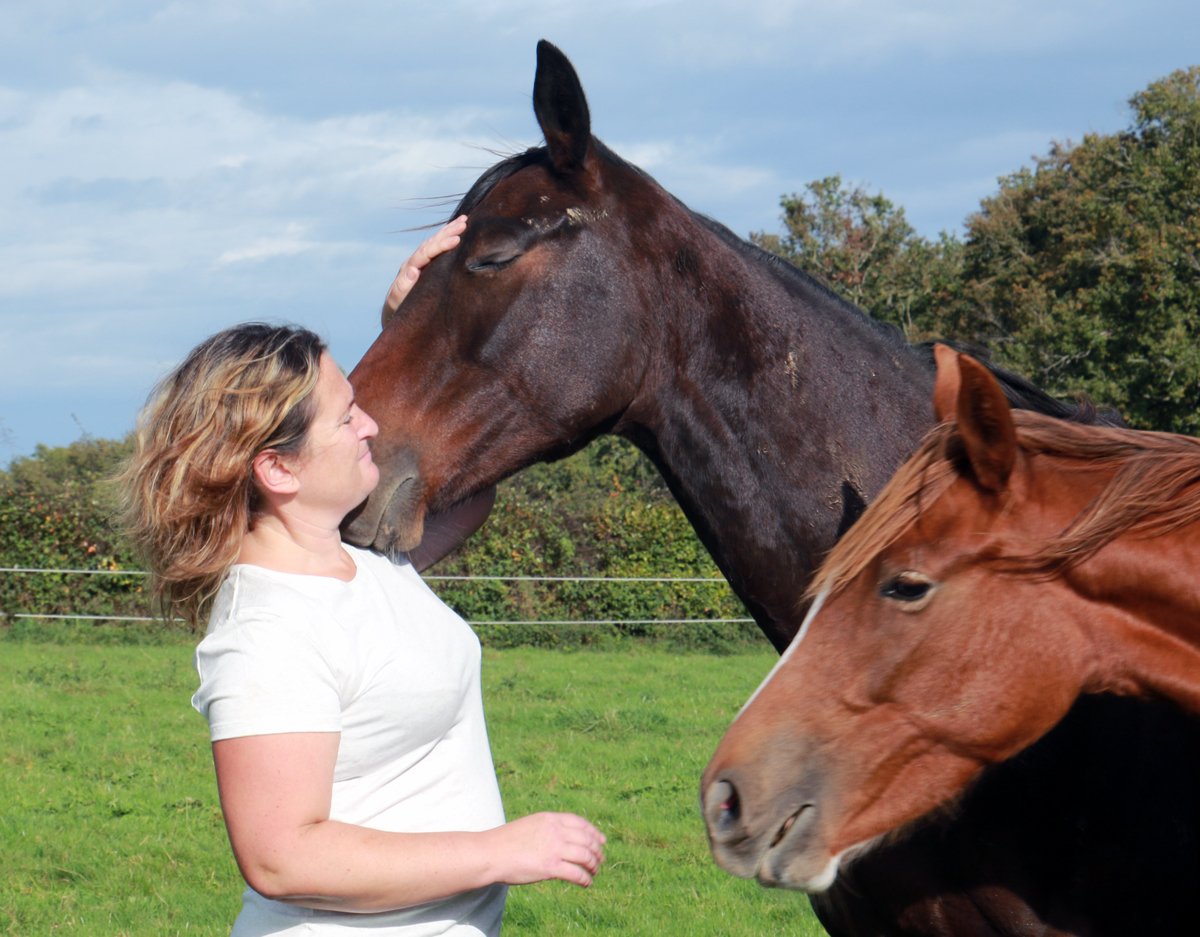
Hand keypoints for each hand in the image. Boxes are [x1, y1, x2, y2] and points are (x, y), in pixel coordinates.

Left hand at [383, 215, 467, 317]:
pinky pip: (438, 248)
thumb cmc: (398, 308)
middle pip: (432, 242)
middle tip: (464, 223)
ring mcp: (421, 262)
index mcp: (410, 267)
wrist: (395, 311)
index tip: (456, 240)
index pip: (427, 252)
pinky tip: (456, 231)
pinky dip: (447, 238)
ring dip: (449, 230)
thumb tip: (411, 271)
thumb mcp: (398, 300)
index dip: (441, 245)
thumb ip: (402, 286)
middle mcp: (415, 260)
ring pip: (435, 242)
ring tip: (464, 220)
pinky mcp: (427, 265)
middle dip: (448, 232)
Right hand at [488, 812, 606, 887]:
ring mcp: (554, 848)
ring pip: (586, 856)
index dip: (594, 832)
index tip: (601, 841)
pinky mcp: (550, 867)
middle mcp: (555, 831)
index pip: (580, 823)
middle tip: (600, 860)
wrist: (490, 853)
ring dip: (594, 866)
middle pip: (587, 839)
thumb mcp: (530, 826)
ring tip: (594, 872)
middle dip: (597, 851)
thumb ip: (547, 829)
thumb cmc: (506, 842)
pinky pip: (577, 873)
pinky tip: (586, 883)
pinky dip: (585, 879)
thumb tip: (561, 839)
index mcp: (550, 819)